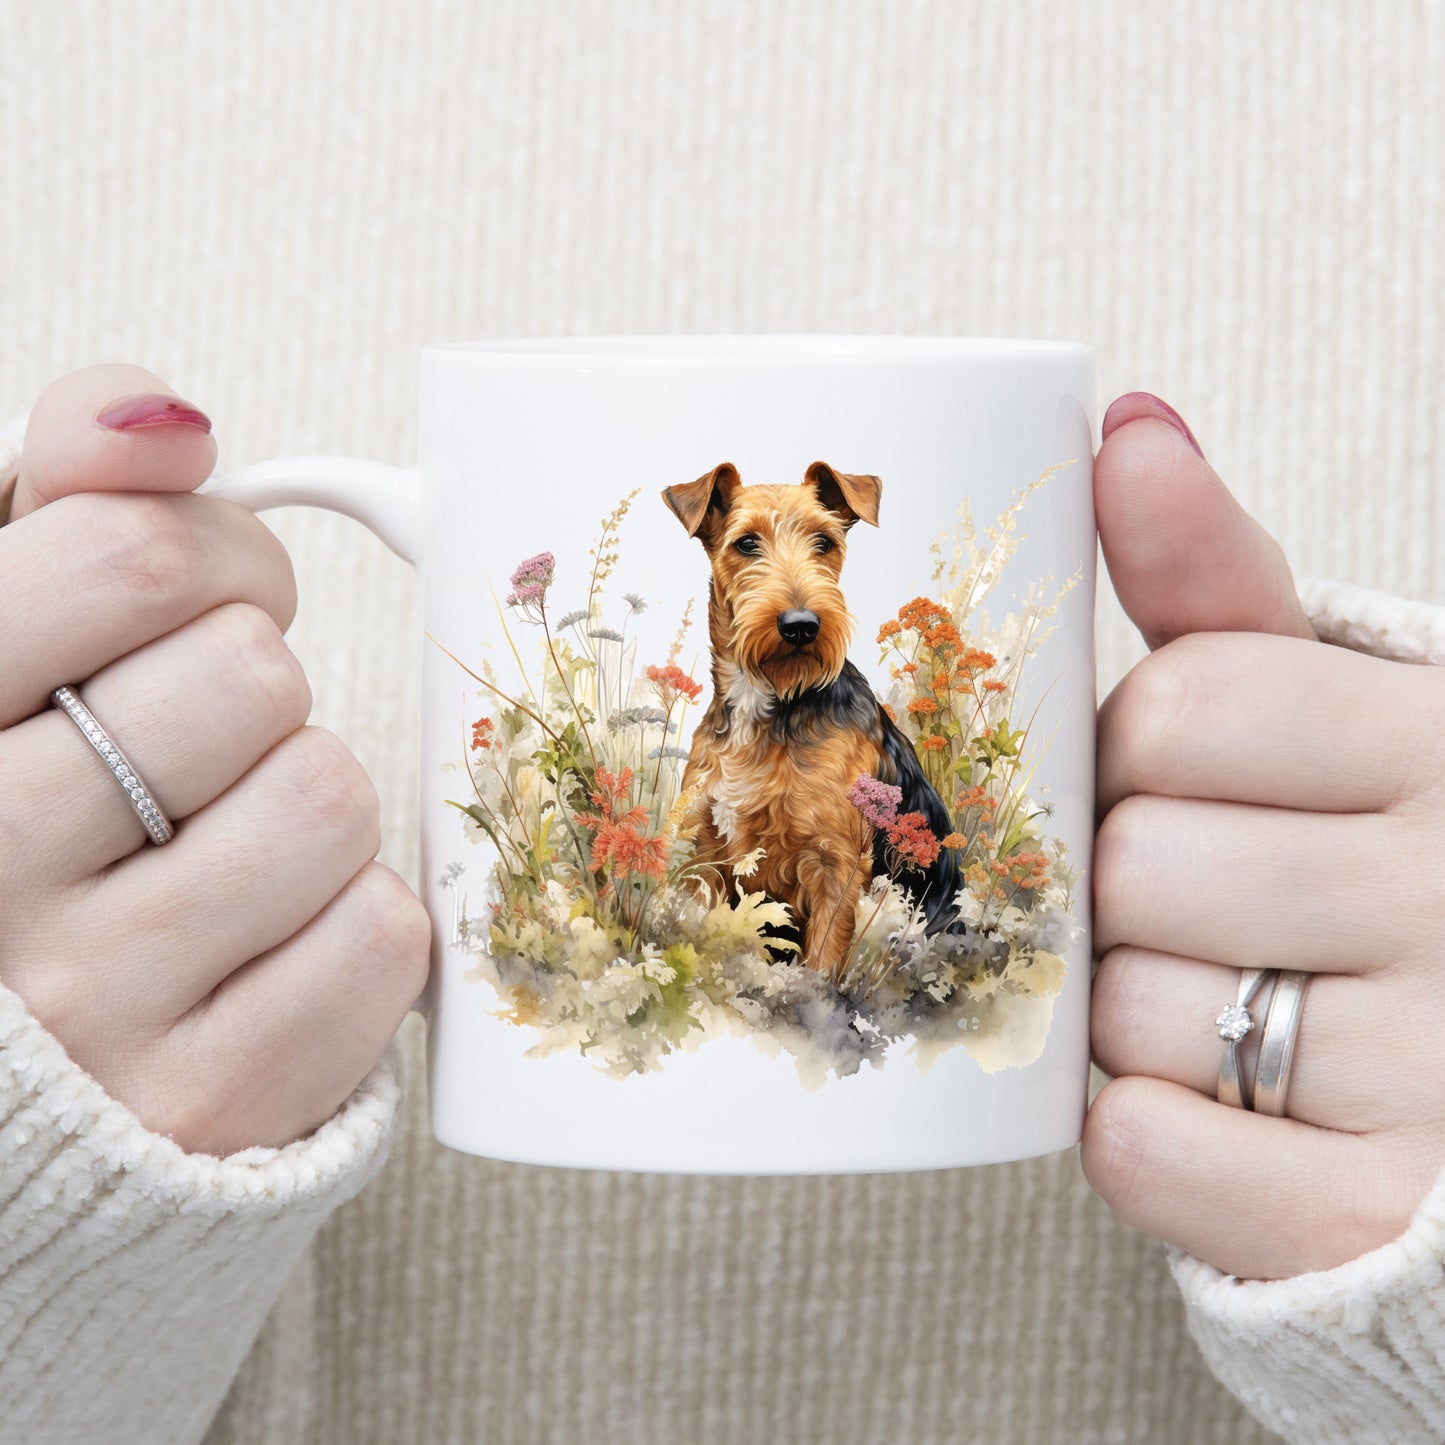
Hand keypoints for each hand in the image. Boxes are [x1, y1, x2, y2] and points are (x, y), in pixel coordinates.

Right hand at [0, 364, 428, 1155]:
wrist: (37, 1067)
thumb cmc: (36, 810)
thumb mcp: (11, 636)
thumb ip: (71, 501)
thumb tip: (167, 417)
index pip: (130, 559)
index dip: (213, 557)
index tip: (200, 599)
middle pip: (251, 675)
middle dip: (254, 686)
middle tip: (205, 741)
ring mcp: (94, 1008)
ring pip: (328, 797)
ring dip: (306, 802)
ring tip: (226, 846)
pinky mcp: (211, 1102)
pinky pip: (381, 936)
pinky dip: (353, 922)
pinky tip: (267, 942)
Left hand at [1081, 392, 1444, 1280]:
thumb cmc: (1366, 851)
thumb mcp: (1326, 699)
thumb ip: (1216, 578)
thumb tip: (1125, 425)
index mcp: (1437, 742)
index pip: (1187, 704)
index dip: (1140, 748)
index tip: (1180, 774)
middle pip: (1136, 861)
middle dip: (1125, 881)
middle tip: (1191, 899)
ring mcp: (1434, 1071)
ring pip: (1129, 1011)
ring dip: (1130, 1009)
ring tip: (1218, 997)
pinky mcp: (1368, 1215)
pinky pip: (1148, 1152)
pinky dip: (1140, 1134)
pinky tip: (1199, 1105)